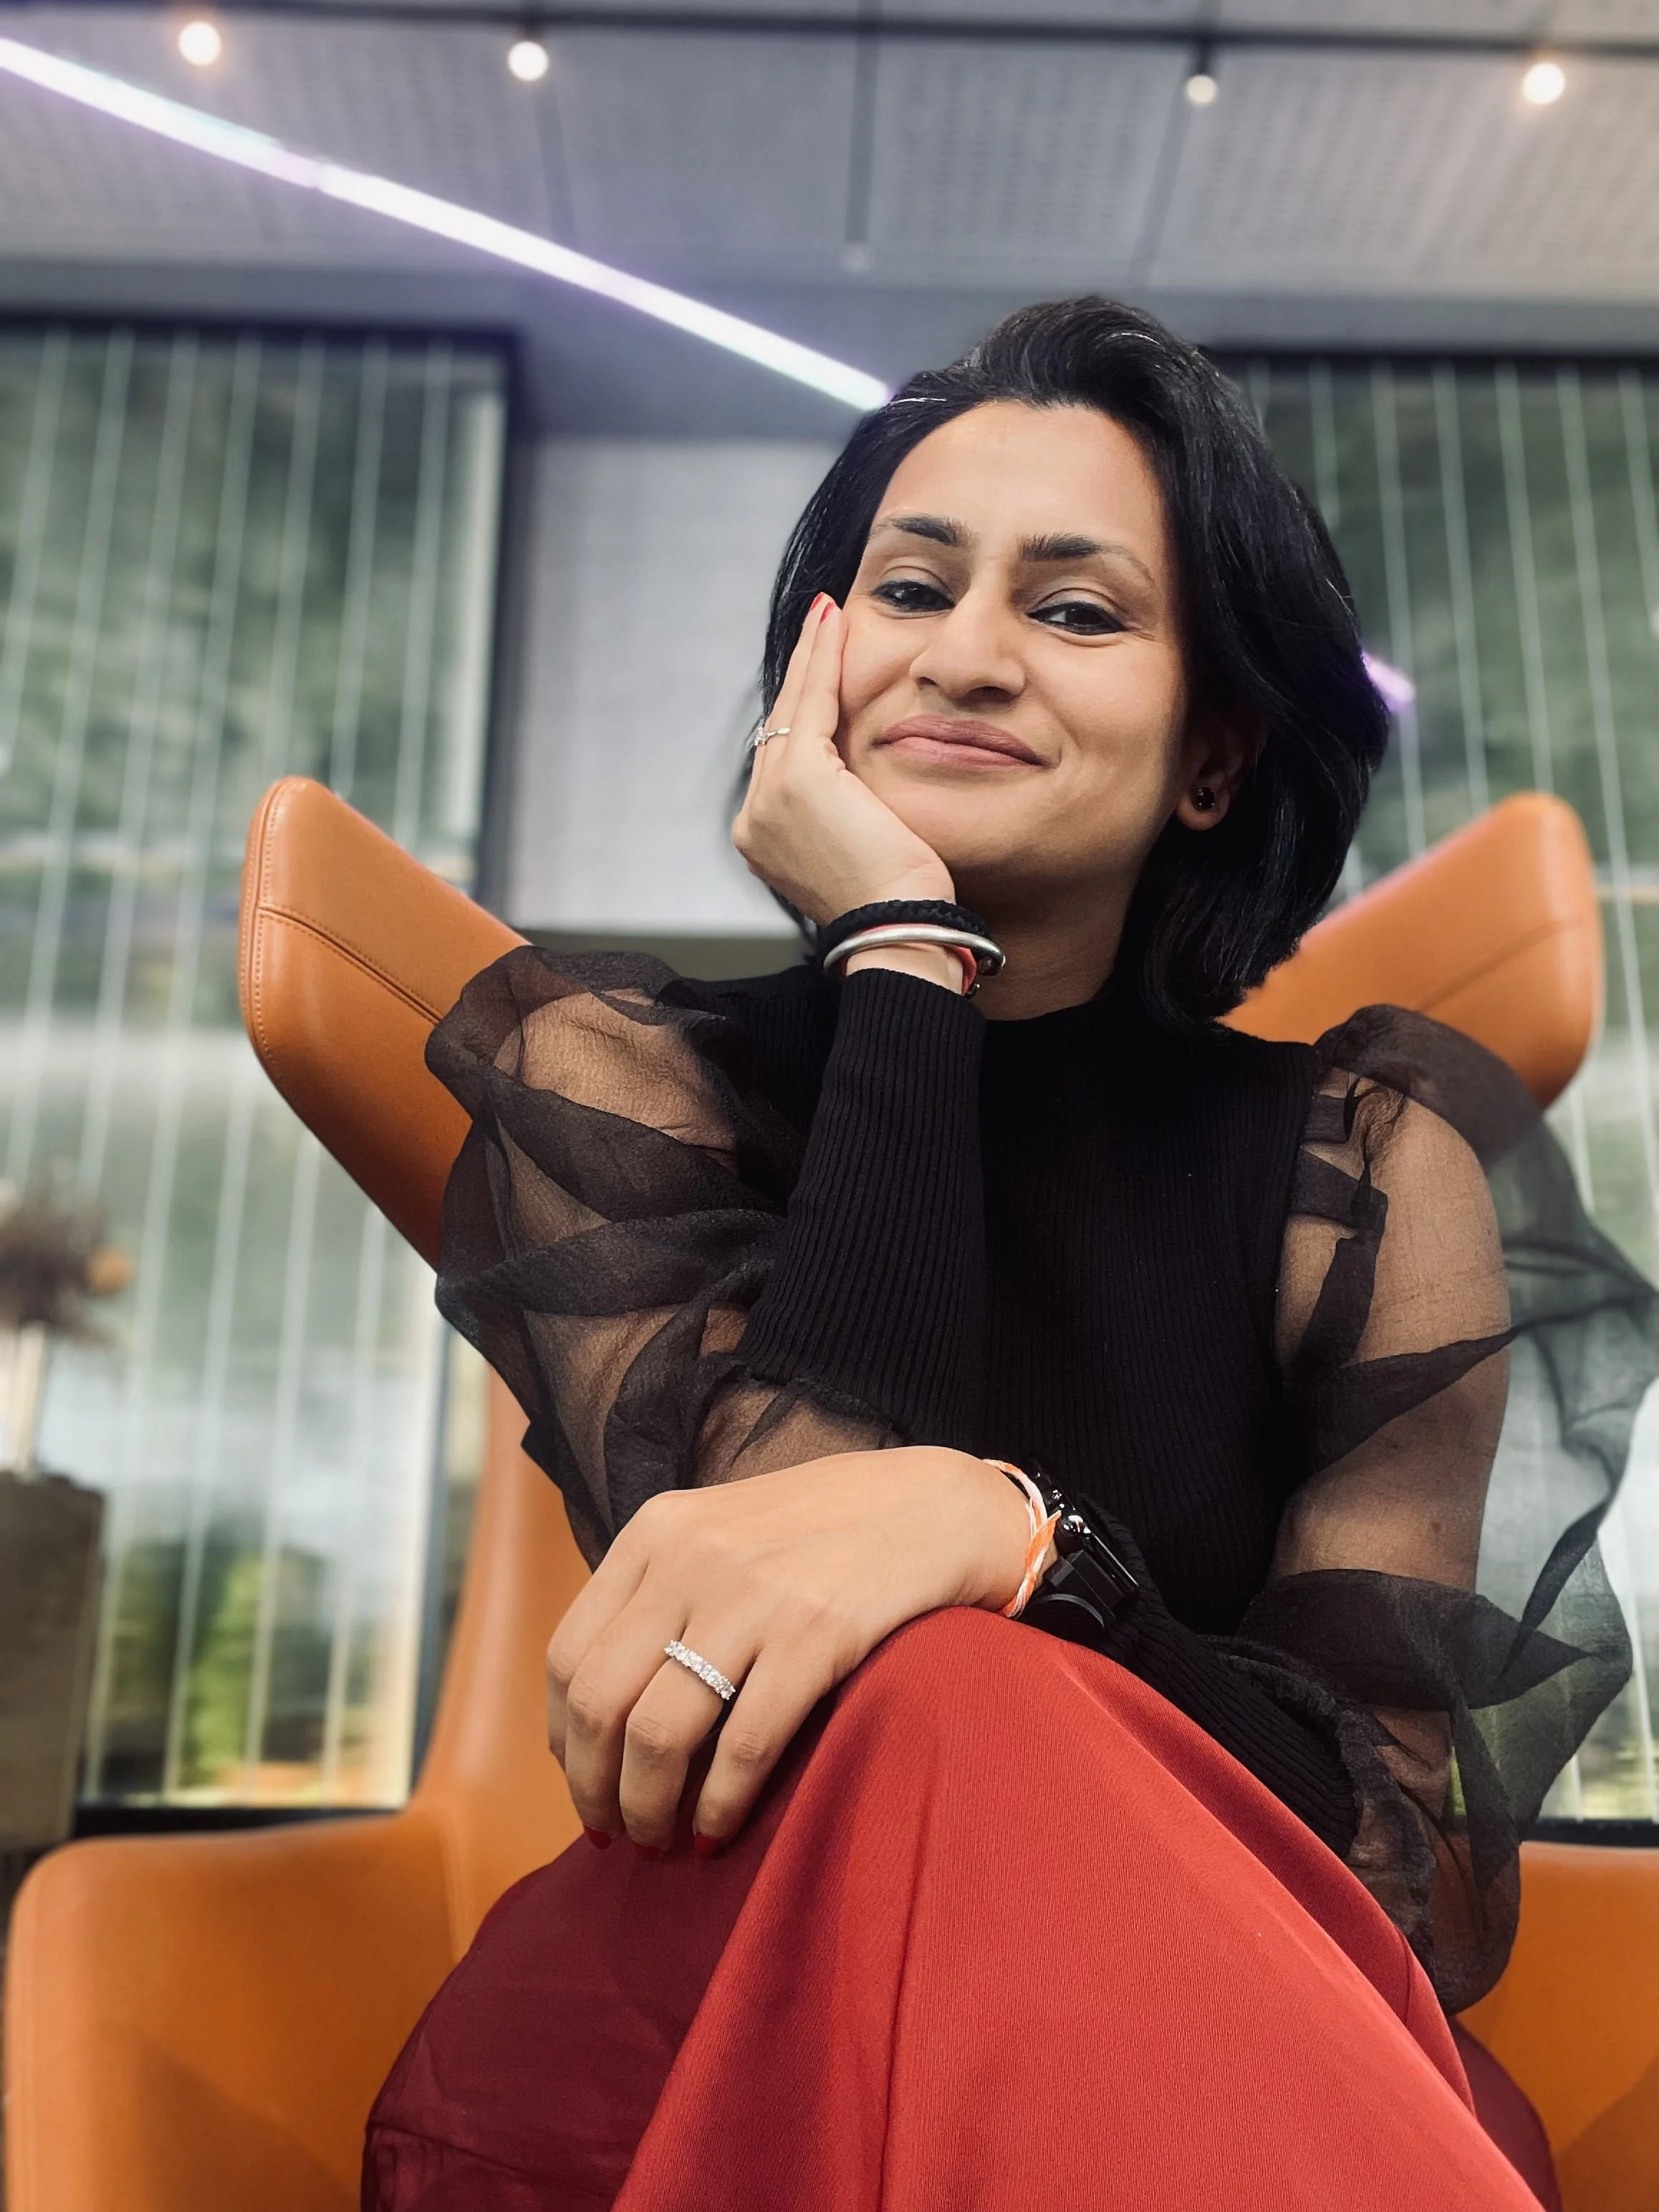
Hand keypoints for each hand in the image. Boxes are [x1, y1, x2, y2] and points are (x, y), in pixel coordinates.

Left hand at [545, 1446, 1030, 1852]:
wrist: (937, 1506)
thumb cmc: (827, 1533)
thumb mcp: (723, 1532)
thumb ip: (662, 1593)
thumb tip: (599, 1707)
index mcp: (656, 1532)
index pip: (569, 1654)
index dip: (563, 1739)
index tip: (583, 1782)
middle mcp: (690, 1558)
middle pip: (600, 1700)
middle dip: (594, 1787)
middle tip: (614, 1832)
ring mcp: (753, 1595)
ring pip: (658, 1732)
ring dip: (649, 1807)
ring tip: (662, 1841)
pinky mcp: (816, 1634)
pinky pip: (743, 1746)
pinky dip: (720, 1805)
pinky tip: (721, 1830)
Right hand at [733, 595, 953, 924]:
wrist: (897, 927)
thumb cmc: (897, 904)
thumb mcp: (860, 849)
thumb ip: (846, 812)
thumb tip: (860, 786)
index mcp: (764, 838)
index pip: (783, 757)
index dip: (801, 709)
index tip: (819, 670)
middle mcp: (753, 819)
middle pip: (779, 726)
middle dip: (802, 671)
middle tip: (822, 620)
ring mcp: (768, 799)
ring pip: (791, 709)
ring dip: (812, 654)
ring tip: (829, 613)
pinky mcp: (798, 780)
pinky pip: (812, 703)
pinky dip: (824, 659)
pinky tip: (836, 623)